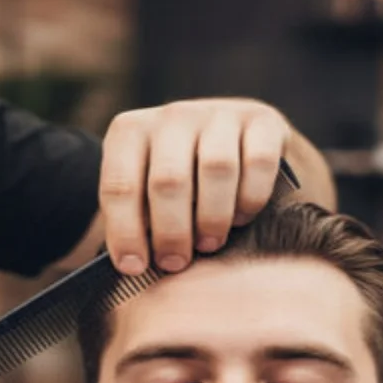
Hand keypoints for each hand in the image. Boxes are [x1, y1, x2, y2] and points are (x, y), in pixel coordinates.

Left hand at [99, 98, 328, 274]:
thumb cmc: (182, 189)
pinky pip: (258, 162)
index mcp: (131, 133)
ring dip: (212, 217)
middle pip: (169, 180)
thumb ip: (136, 224)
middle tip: (176, 262)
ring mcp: (219, 114)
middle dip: (171, 231)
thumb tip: (133, 267)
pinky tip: (241, 218)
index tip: (134, 268)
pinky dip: (250, 198)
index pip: (119, 185)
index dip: (125, 232)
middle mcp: (173, 116)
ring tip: (208, 244)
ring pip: (216, 169)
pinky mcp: (263, 120)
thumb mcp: (147, 199)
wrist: (241, 151)